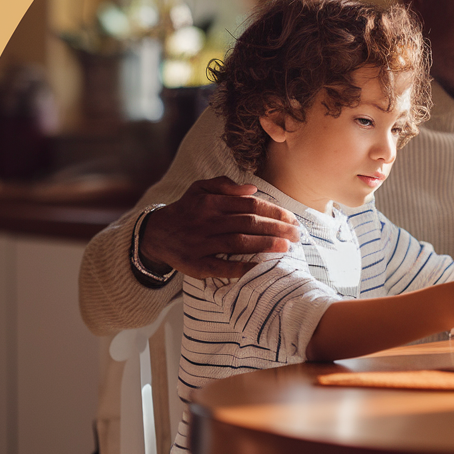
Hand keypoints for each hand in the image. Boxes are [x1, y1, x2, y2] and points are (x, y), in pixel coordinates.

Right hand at [138, 176, 299, 279]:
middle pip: (248, 223)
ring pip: (238, 243)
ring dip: (264, 245)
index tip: (292, 219)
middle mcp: (207, 221)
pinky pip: (220, 266)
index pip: (250, 205)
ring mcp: (201, 243)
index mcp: (212, 202)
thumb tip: (253, 188)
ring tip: (286, 247)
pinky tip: (259, 268)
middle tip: (296, 235)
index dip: (274, 211)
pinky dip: (240, 268)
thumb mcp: (200, 189)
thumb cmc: (187, 210)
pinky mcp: (195, 264)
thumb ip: (225, 184)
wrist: (157, 234)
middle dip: (276, 229)